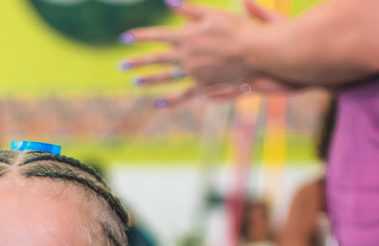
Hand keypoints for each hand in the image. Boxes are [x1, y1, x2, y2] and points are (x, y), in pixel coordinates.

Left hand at [122, 1, 293, 106]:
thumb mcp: (212, 13)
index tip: (125, 38)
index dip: (140, 36)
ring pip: (165, 78)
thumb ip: (189, 10)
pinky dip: (171, 100)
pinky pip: (184, 95)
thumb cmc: (237, 28)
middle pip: (155, 59)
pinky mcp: (204, 85)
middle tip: (121, 65)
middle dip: (137, 61)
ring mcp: (193, 73)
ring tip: (135, 81)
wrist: (257, 52)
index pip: (157, 36)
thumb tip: (169, 2)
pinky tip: (158, 104)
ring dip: (148, 79)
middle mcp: (185, 56)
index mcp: (186, 36)